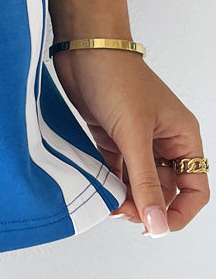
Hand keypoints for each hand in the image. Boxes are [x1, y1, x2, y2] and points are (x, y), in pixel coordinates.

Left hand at [49, 48, 208, 235]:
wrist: (83, 50)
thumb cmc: (116, 79)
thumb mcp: (133, 136)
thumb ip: (144, 182)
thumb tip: (157, 224)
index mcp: (183, 137)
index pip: (195, 188)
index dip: (179, 213)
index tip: (154, 227)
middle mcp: (163, 141)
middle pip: (163, 189)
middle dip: (145, 206)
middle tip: (121, 211)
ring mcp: (136, 140)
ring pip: (137, 182)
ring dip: (124, 196)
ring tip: (107, 200)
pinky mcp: (111, 137)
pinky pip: (115, 170)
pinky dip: (108, 181)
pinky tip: (97, 186)